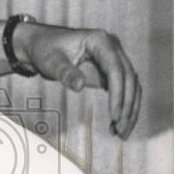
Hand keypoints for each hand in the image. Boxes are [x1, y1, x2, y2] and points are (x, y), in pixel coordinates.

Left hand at [14, 23, 140, 138]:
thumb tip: (79, 86)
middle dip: (127, 106)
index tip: (114, 116)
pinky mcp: (111, 69)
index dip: (118, 94)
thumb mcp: (51, 61)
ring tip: (121, 133)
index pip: (115, 69)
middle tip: (120, 131)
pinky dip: (123, 106)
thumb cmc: (45, 50)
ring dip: (130, 109)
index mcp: (100, 41)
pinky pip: (124, 88)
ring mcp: (114, 57)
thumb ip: (65, 73)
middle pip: (129, 78)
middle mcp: (112, 47)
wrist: (41, 45)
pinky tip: (116, 124)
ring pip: (131, 85)